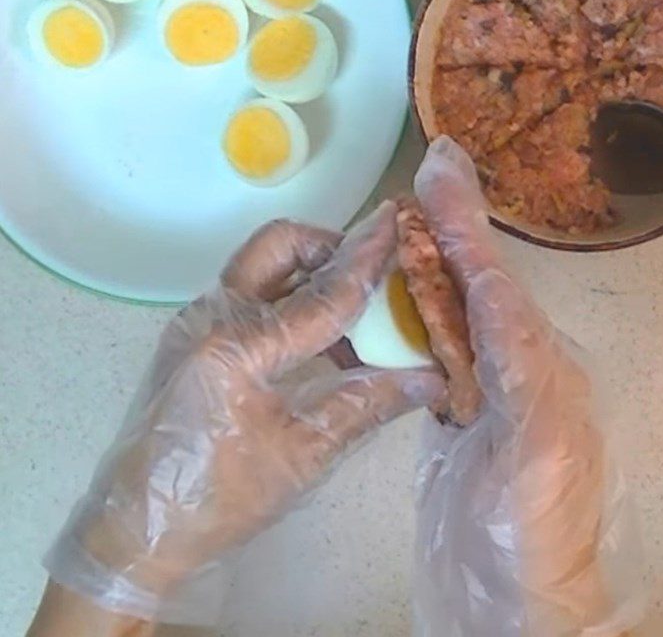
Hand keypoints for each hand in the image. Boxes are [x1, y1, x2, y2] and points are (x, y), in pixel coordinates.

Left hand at [42, 203, 443, 623]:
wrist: (135, 529)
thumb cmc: (218, 500)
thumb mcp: (303, 456)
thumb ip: (367, 406)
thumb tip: (432, 380)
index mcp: (237, 347)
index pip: (320, 296)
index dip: (367, 266)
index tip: (400, 228)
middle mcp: (212, 316)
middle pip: (280, 245)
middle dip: (330, 247)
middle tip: (371, 274)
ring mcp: (197, 320)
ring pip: (264, 264)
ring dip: (312, 273)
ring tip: (357, 315)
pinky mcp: (194, 333)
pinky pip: (252, 293)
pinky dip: (292, 299)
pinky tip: (323, 342)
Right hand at [411, 138, 642, 636]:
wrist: (510, 608)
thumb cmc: (532, 532)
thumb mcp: (539, 444)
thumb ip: (522, 364)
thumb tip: (494, 284)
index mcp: (542, 364)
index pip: (494, 281)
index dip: (464, 225)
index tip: (437, 168)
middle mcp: (514, 368)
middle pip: (470, 288)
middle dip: (439, 234)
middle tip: (406, 185)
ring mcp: (479, 393)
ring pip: (445, 316)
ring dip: (415, 271)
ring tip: (380, 233)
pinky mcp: (448, 419)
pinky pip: (425, 355)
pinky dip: (401, 322)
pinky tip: (376, 305)